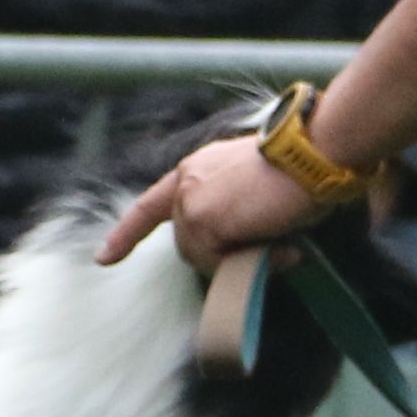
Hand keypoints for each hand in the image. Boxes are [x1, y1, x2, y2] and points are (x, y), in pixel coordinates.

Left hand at [98, 133, 330, 274]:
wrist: (312, 152)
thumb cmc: (299, 167)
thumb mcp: (253, 189)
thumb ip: (234, 216)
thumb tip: (248, 257)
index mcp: (195, 169)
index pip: (150, 207)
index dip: (127, 235)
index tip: (104, 258)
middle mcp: (185, 182)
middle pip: (189, 245)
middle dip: (223, 256)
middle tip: (272, 247)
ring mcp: (190, 202)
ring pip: (203, 258)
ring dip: (239, 261)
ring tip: (280, 241)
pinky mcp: (202, 221)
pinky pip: (219, 264)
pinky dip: (251, 264)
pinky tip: (281, 247)